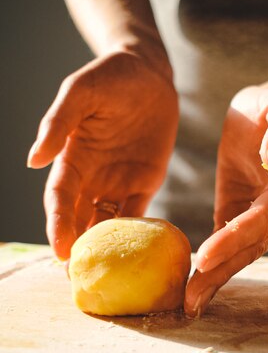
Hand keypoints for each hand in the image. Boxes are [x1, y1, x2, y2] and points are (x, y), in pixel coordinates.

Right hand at [27, 50, 177, 258]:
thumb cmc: (111, 77)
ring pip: (107, 222)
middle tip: (78, 278)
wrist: (150, 75)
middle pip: (79, 218)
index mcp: (72, 158)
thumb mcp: (81, 92)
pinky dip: (137, 234)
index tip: (59, 251)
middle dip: (77, 247)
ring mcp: (118, 182)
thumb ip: (58, 123)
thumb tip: (33, 160)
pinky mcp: (144, 183)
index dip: (58, 224)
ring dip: (104, 248)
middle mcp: (92, 176)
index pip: (61, 198)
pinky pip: (139, 214)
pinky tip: (138, 254)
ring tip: (107, 275)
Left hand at [184, 86, 267, 316]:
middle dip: (221, 273)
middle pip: (251, 247)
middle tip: (190, 301)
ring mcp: (264, 219)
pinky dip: (213, 268)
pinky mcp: (243, 219)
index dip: (234, 239)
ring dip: (216, 280)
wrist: (264, 116)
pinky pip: (230, 247)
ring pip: (241, 254)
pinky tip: (193, 287)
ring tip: (188, 304)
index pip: (261, 219)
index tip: (204, 257)